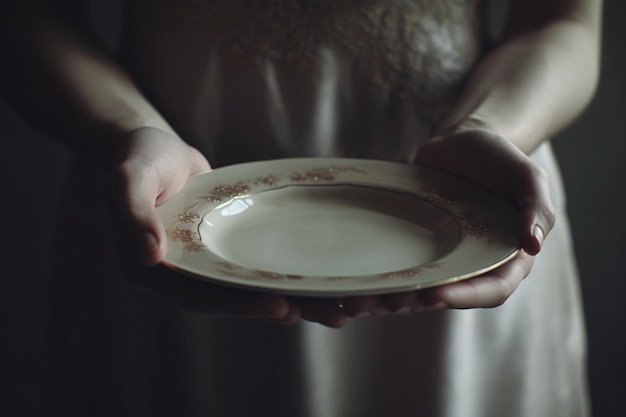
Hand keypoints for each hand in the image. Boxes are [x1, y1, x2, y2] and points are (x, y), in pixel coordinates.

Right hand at [110, 127, 346, 326]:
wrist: (154, 147)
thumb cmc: (139, 158)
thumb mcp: (129, 178)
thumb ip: (133, 213)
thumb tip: (150, 257)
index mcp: (156, 270)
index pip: (201, 296)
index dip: (240, 305)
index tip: (280, 306)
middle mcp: (184, 275)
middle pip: (235, 300)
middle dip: (281, 308)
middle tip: (329, 315)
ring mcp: (207, 263)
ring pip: (252, 288)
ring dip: (294, 300)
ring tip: (339, 311)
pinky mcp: (225, 250)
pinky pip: (256, 266)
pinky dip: (286, 275)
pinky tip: (320, 280)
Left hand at [342, 128, 554, 315]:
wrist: (462, 141)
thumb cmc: (499, 158)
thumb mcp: (526, 175)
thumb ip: (536, 206)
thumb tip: (534, 245)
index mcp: (506, 258)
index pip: (491, 289)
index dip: (465, 296)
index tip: (436, 295)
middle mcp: (473, 266)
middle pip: (446, 296)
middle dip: (417, 303)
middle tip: (389, 302)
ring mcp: (441, 258)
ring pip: (416, 289)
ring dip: (388, 300)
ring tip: (359, 303)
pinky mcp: (414, 247)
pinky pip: (397, 268)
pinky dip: (377, 278)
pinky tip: (351, 285)